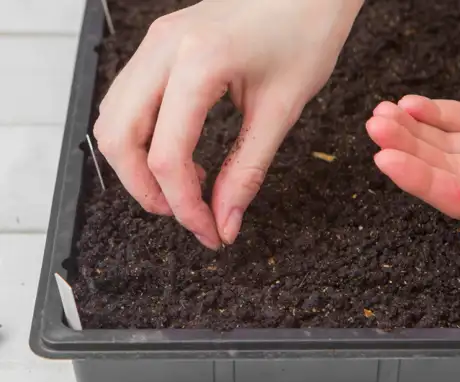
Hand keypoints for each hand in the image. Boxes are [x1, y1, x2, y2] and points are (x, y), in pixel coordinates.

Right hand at [93, 0, 363, 248]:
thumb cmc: (306, 32)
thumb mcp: (281, 109)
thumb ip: (248, 170)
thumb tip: (225, 220)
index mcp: (198, 62)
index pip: (167, 156)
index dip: (184, 206)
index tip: (209, 232)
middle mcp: (163, 48)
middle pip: (119, 139)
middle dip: (146, 190)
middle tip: (186, 215)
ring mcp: (156, 43)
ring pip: (114, 118)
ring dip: (138, 165)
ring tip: (183, 187)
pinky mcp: (160, 45)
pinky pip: (129, 99)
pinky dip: (143, 137)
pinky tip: (180, 152)